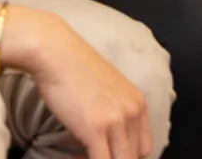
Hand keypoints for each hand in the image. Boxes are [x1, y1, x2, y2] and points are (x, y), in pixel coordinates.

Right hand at [27, 14, 154, 158]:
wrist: (57, 53)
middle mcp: (132, 112)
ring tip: (82, 154)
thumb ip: (116, 111)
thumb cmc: (75, 68)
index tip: (108, 153)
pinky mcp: (96, 130)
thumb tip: (111, 137)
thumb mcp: (108, 89)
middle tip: (92, 152)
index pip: (144, 147)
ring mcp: (116, 122)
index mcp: (138, 103)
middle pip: (134, 157)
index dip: (126, 157)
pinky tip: (73, 156)